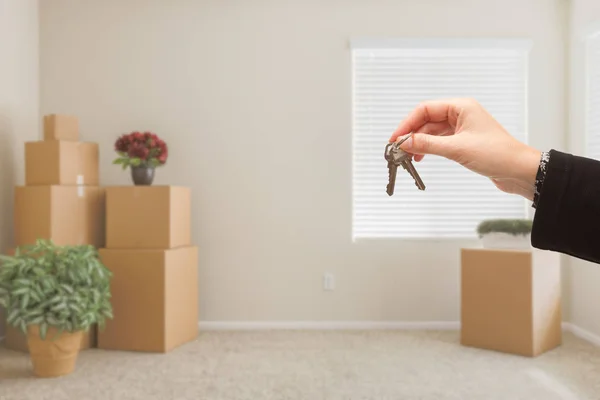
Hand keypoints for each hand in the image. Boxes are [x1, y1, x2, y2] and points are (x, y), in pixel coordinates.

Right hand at [389, 98, 541, 199]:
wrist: (519, 170)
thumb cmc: (497, 154)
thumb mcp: (456, 149)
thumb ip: (428, 145)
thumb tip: (405, 142)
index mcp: (461, 107)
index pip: (425, 109)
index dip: (408, 124)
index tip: (396, 138)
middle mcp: (461, 114)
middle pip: (427, 120)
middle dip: (411, 134)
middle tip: (398, 149)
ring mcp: (462, 128)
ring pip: (432, 132)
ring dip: (419, 143)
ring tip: (407, 156)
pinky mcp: (463, 141)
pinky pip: (439, 141)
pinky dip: (428, 148)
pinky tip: (421, 157)